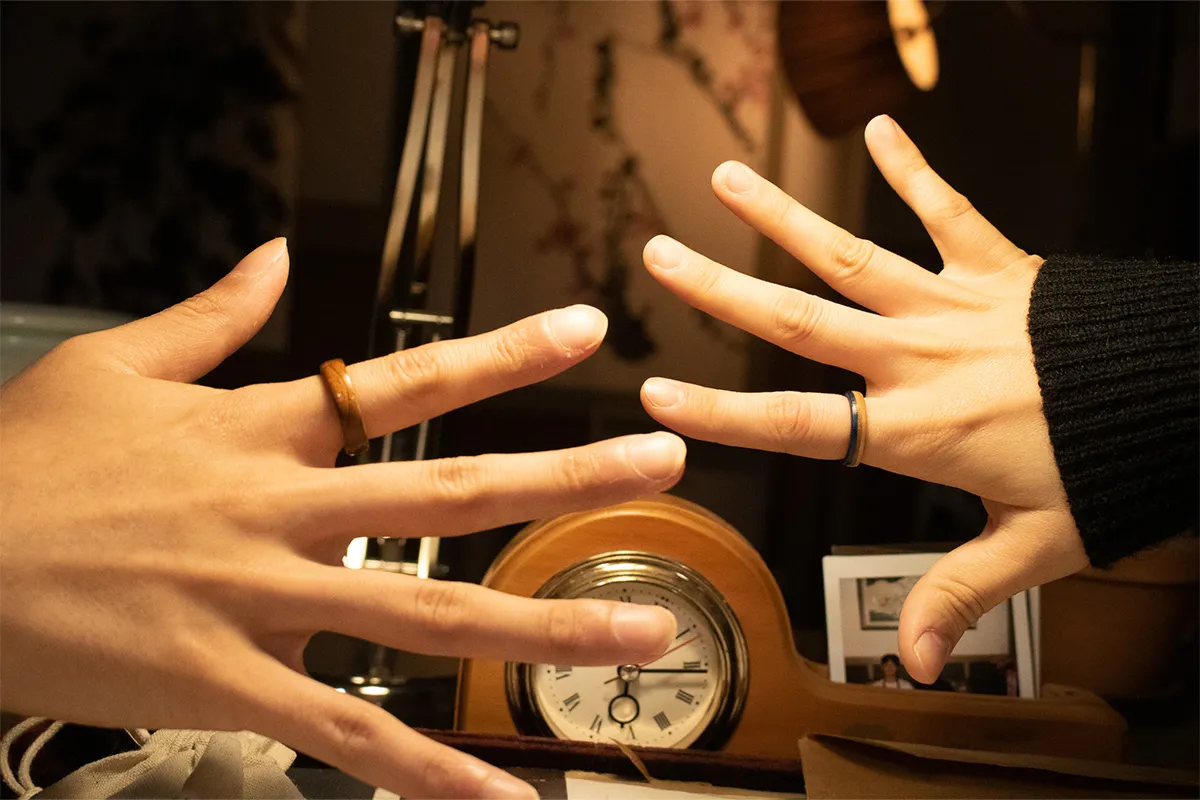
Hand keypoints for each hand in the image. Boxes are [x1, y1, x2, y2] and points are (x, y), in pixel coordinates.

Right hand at [0, 239, 683, 798]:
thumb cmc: (26, 463)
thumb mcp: (113, 364)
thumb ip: (210, 315)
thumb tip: (269, 255)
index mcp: (263, 431)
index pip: (408, 379)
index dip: (504, 354)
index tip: (586, 329)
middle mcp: (284, 512)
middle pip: (450, 494)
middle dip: (566, 477)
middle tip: (664, 462)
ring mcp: (263, 603)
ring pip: (426, 619)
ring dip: (541, 627)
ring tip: (635, 633)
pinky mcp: (230, 686)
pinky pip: (349, 737)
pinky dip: (429, 774)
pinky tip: (500, 799)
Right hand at [639, 116, 1086, 684]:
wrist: (1186, 395)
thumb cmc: (1111, 467)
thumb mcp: (1035, 547)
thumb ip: (961, 594)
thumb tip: (913, 665)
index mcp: (918, 430)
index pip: (796, 425)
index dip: (719, 412)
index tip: (655, 395)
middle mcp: (919, 359)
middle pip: (799, 321)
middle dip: (721, 289)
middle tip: (659, 257)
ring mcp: (953, 306)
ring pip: (849, 255)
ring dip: (783, 217)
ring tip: (728, 180)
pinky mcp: (996, 267)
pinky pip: (946, 211)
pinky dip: (912, 169)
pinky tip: (880, 127)